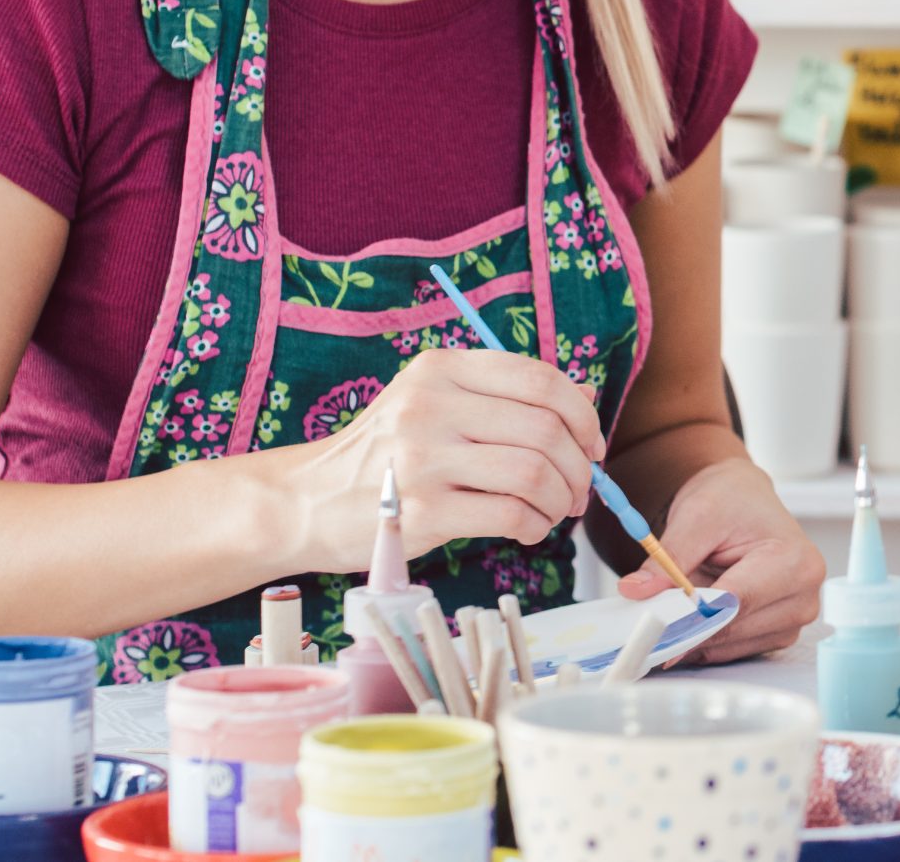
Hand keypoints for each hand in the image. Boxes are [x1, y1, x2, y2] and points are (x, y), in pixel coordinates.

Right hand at [288, 349, 605, 571]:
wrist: (308, 501)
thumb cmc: (385, 454)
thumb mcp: (433, 402)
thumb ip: (502, 397)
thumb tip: (585, 397)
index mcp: (440, 369)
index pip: (540, 379)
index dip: (581, 414)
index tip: (592, 444)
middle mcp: (431, 405)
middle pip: (545, 429)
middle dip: (579, 466)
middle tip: (580, 490)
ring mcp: (423, 458)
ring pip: (533, 472)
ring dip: (560, 498)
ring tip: (554, 511)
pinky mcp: (422, 510)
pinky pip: (509, 514)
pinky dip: (534, 525)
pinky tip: (527, 528)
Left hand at [616, 457, 824, 663]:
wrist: (743, 500)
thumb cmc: (732, 502)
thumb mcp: (696, 517)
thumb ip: (669, 557)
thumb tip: (639, 590)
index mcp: (795, 560)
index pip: (739, 602)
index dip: (693, 617)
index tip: (655, 627)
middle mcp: (803, 595)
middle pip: (733, 629)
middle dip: (688, 625)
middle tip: (650, 619)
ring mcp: (793, 619)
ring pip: (729, 646)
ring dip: (697, 634)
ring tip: (682, 602)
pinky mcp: (778, 634)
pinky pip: (732, 651)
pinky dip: (706, 639)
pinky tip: (695, 616)